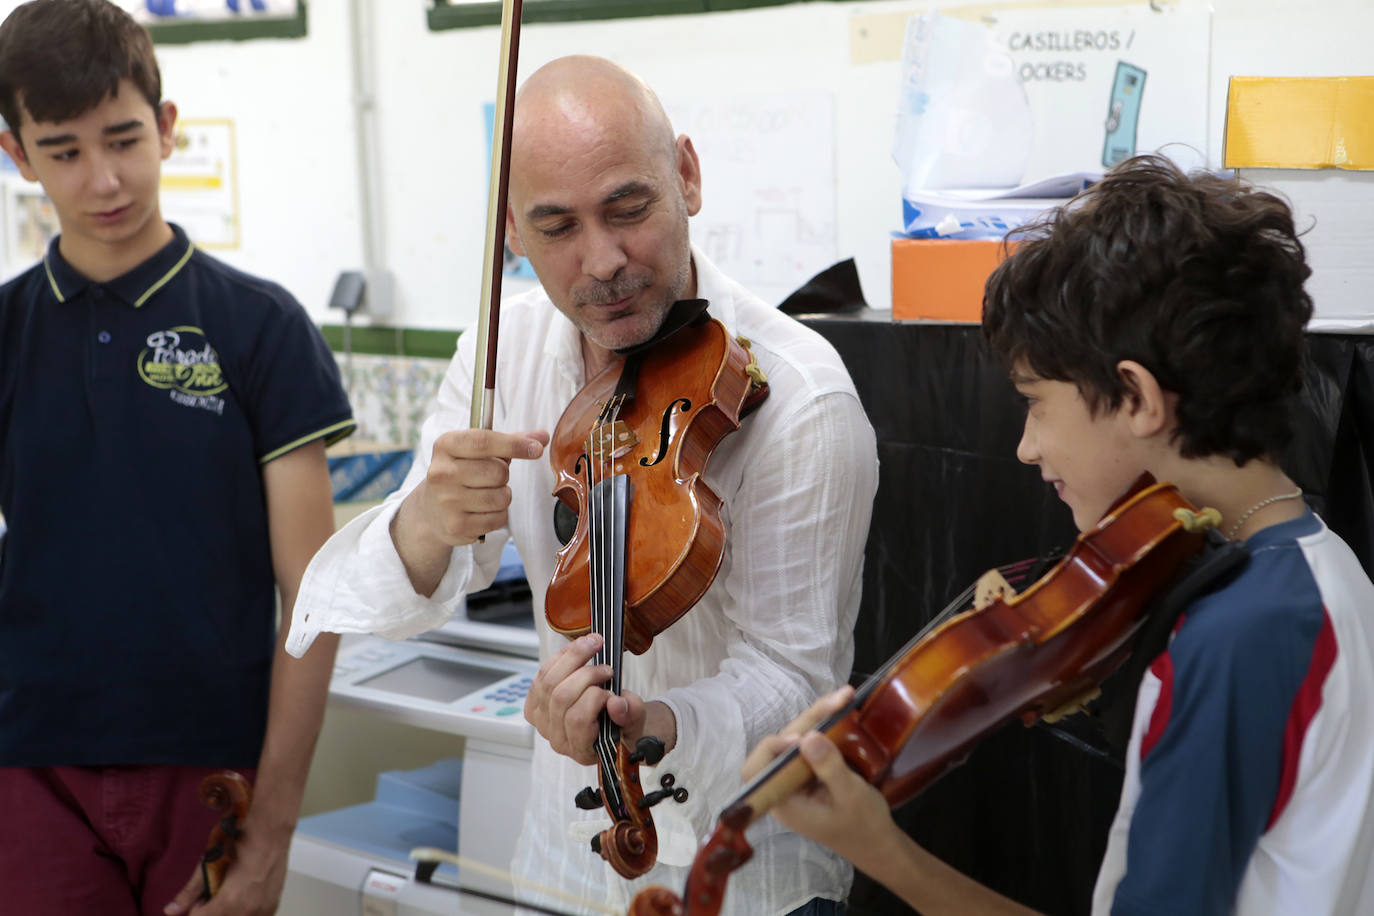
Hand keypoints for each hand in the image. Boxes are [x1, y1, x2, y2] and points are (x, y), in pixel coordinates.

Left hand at [163, 813, 289, 915]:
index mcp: (230, 901)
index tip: (197, 901)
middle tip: (207, 897)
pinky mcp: (273, 905)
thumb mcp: (210, 862)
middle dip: (209, 912)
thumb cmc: (239, 837)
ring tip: (225, 895)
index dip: (194, 911)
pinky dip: (241, 912)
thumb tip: (170, 911)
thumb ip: (191, 891)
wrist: (272, 824)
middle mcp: (248, 911)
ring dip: (226, 912)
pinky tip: (240, 898)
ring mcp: (264, 910)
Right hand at [415, 428, 548, 545]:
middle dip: (504, 475)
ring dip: (503, 496)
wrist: (431, 510)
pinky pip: (498, 518)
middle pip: (498, 471)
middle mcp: (441, 473)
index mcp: (445, 445)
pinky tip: (481, 511)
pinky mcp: (456, 526)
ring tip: (485, 494)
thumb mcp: (477, 451)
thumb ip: (510, 441)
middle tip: (490, 477)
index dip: (514, 445)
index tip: (536, 449)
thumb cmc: (461, 473)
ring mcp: (447, 501)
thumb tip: (542, 437)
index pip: (484, 442)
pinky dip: (498, 515)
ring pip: (502, 497)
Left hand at [524, 633, 675, 764]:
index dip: (595, 698)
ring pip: (548, 683)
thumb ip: (631, 713)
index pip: (578, 720)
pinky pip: (541, 676)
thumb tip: (615, 702)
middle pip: (560, 697)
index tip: (613, 691)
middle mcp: (558, 738)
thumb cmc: (621, 725)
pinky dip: (559, 658)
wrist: (612, 725)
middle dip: (586, 674)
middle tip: (606, 669)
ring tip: (593, 648)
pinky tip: (576, 649)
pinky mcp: (535, 705)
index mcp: (582, 749)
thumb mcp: (636, 721)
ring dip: (572, 659)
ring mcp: (543, 722)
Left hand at [741, 686, 897, 864]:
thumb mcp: (850, 796)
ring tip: (844, 697)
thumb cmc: (863, 825)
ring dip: (818, 718)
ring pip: (796, 740)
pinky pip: (809, 744)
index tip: (801, 738)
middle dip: (809, 719)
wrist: (878, 842)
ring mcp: (796, 778)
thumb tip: (809, 737)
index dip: (773, 748)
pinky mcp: (808, 771)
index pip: (757, 770)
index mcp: (784, 801)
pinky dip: (823, 726)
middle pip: (782, 746)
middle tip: (841, 699)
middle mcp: (783, 787)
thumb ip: (829, 768)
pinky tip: (839, 709)